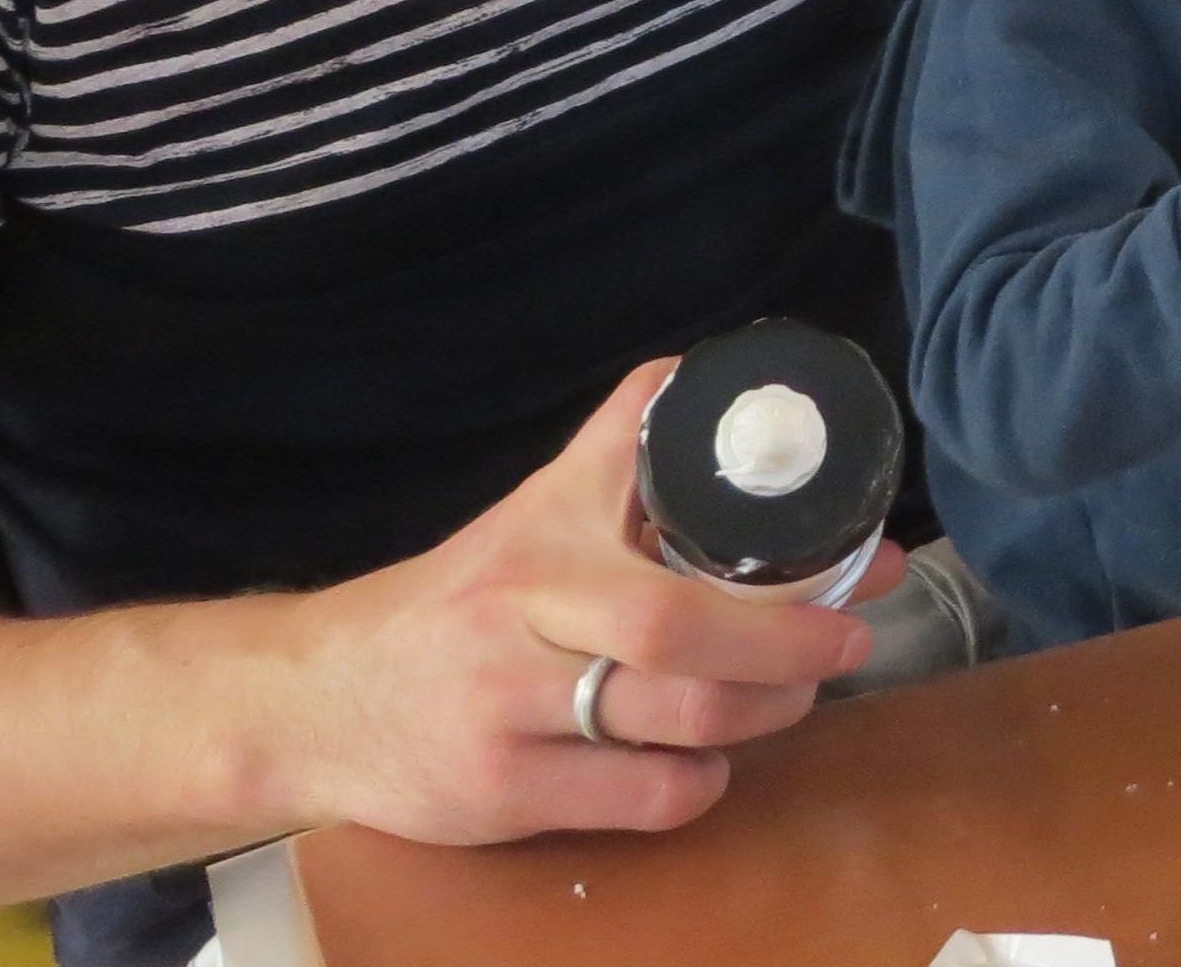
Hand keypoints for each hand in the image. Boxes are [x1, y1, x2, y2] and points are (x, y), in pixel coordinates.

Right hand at [269, 361, 899, 845]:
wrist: (318, 700)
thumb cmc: (457, 602)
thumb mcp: (535, 510)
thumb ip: (621, 450)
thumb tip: (710, 380)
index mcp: (545, 537)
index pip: (670, 524)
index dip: (778, 551)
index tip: (862, 557)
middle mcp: (523, 619)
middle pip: (678, 632)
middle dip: (788, 642)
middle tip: (850, 639)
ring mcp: (510, 713)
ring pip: (672, 721)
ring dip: (762, 714)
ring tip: (791, 697)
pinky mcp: (503, 795)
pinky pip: (638, 801)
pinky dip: (698, 785)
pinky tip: (707, 764)